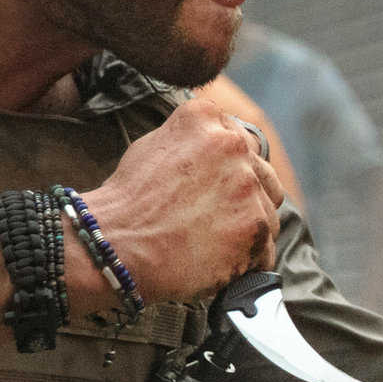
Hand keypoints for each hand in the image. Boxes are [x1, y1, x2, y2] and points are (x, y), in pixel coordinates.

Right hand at [81, 97, 284, 302]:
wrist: (115, 244)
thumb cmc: (128, 200)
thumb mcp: (155, 143)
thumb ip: (195, 138)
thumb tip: (218, 144)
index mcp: (206, 118)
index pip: (239, 139)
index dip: (230, 167)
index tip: (217, 186)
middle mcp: (232, 145)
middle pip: (261, 172)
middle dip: (245, 194)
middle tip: (217, 217)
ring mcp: (246, 186)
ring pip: (268, 209)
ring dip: (249, 226)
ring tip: (216, 243)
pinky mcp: (253, 226)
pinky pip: (267, 246)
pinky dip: (250, 258)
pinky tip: (225, 262)